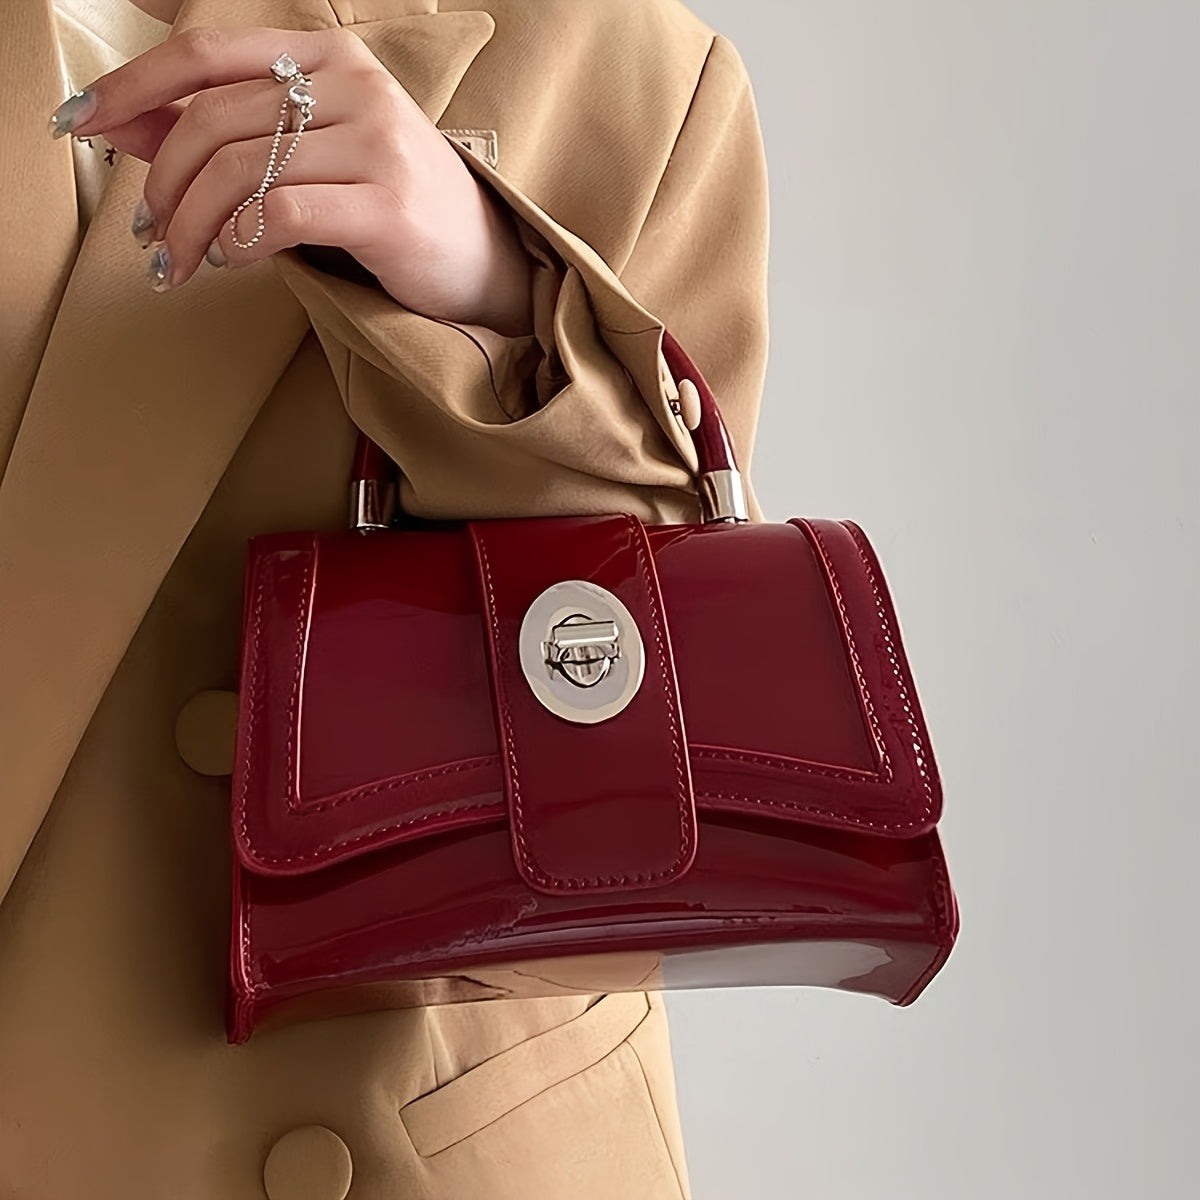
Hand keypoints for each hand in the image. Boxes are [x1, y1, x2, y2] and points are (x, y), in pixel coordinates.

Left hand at [52, 25, 534, 335]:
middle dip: (162, 185)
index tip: (79, 122)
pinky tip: (230, 262)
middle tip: (150, 235)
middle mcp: (354, 85)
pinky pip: (282, 215)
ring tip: (179, 263)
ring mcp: (376, 142)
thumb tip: (124, 123)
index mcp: (329, 56)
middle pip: (214, 120)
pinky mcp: (387, 205)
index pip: (206, 53)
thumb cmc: (388, 204)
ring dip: (192, 226)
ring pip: (240, 172)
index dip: (133, 86)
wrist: (481, 257)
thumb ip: (226, 131)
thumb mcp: (309, 152)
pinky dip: (239, 242)